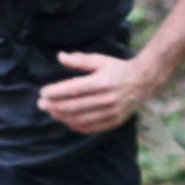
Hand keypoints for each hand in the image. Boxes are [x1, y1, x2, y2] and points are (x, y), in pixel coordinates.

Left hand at [38, 52, 157, 133]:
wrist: (143, 82)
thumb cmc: (118, 69)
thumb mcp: (100, 60)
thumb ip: (80, 60)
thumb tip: (60, 57)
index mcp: (103, 81)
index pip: (74, 89)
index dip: (57, 92)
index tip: (43, 92)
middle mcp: (108, 98)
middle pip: (75, 105)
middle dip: (55, 105)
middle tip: (41, 104)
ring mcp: (112, 112)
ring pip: (81, 118)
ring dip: (62, 116)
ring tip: (51, 111)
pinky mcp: (114, 121)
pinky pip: (91, 127)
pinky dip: (75, 125)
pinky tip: (66, 120)